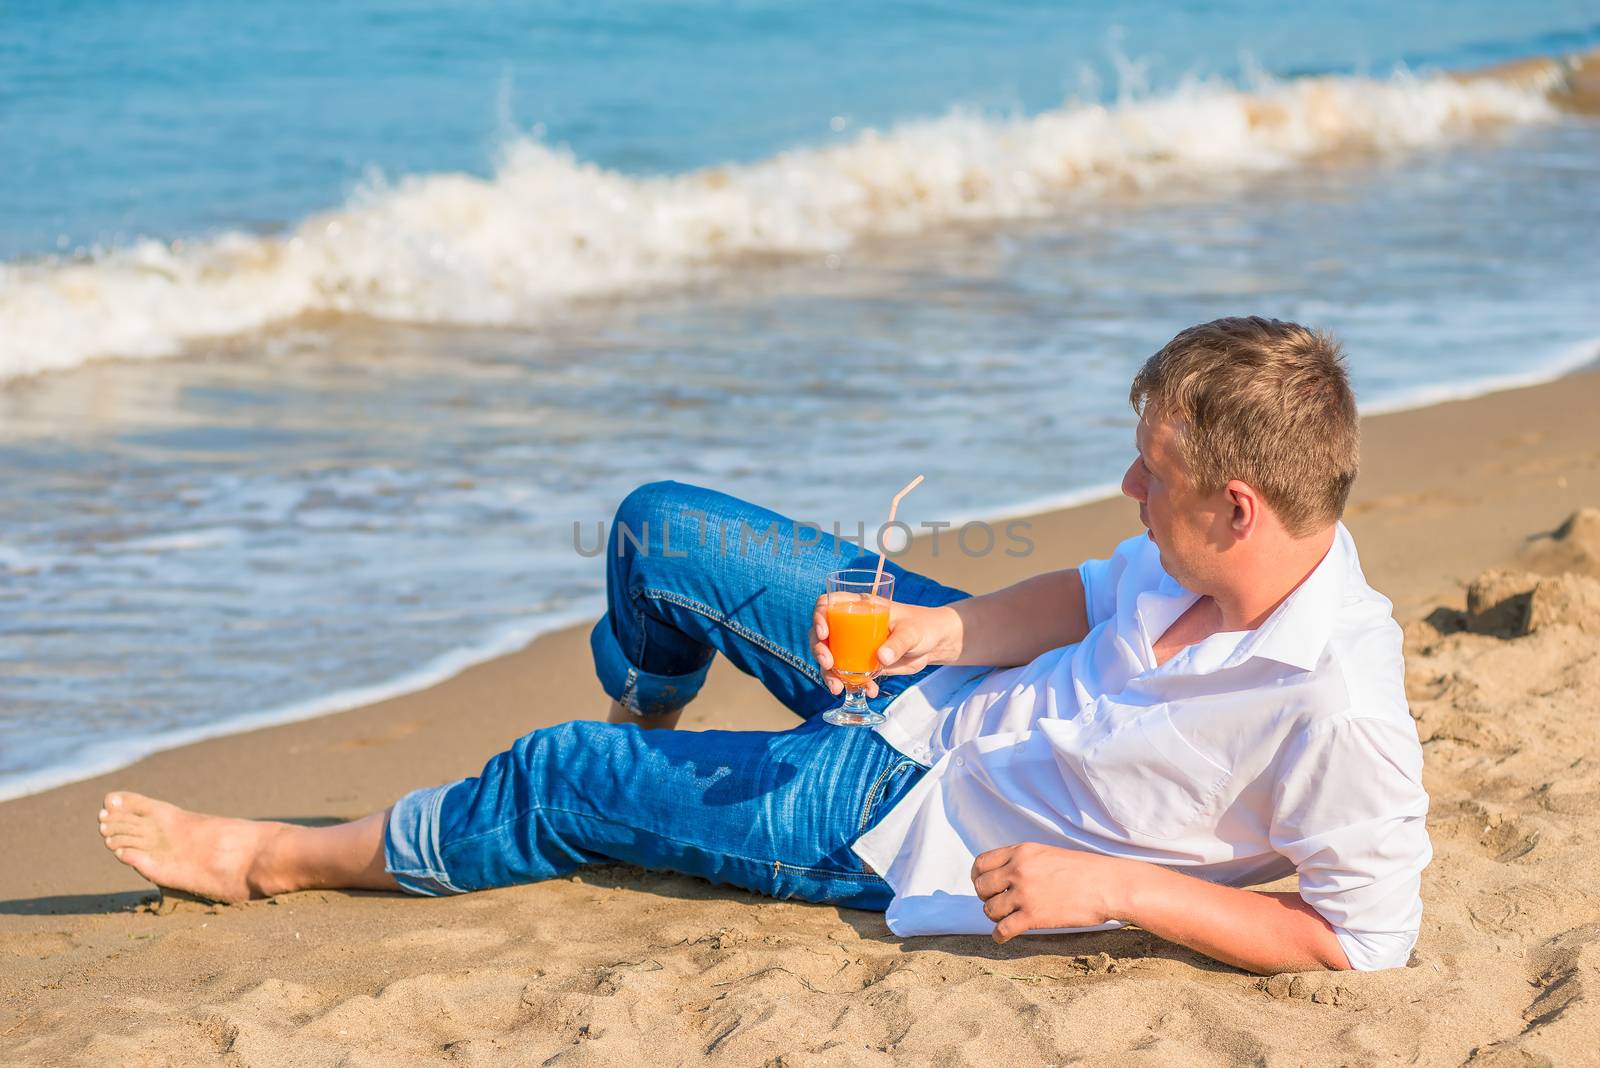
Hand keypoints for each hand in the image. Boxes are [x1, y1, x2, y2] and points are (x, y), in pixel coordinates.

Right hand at [811, 598, 958, 696]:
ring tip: (837, 688)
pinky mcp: (862, 663)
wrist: (934, 644)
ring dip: (829, 673)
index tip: (824, 633)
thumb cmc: (923, 627)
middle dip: (819, 650)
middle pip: (821, 634)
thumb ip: (898, 643)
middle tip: (828, 664)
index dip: (819, 617)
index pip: (827, 605)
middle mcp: (851, 625)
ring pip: (830, 657)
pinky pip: (847, 674)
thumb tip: (881, 658)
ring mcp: (854, 645)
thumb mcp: (912, 632)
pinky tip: (869, 691)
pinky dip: (852, 684)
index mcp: (859, 607)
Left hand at [971, 843, 1135, 942]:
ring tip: (1007, 918)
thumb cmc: (1083, 871)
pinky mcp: (1033, 917)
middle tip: (997, 903)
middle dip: (986, 897)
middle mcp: (1018, 870)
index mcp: (1021, 852)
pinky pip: (1002, 930)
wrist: (1107, 886)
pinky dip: (999, 936)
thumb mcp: (1047, 854)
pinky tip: (1002, 937)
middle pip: (981, 887)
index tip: (985, 886)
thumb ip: (1023, 861)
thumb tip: (1003, 875)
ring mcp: (1024, 894)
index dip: (978, 877)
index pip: (981, 864)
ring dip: (995, 916)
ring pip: (989, 909)